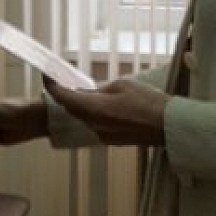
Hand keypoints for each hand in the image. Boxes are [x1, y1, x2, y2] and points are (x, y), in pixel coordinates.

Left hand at [43, 76, 169, 145]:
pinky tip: (100, 103)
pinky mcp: (110, 140)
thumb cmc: (148, 102)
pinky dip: (91, 112)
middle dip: (65, 94)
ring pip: (82, 117)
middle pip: (71, 108)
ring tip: (83, 88)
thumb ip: (100, 88)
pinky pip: (94, 124)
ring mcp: (102, 135)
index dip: (52, 86)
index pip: (64, 98)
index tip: (47, 75)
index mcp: (95, 109)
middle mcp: (94, 125)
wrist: (168, 127)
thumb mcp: (122, 86)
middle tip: (63, 79)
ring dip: (79, 104)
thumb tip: (88, 89)